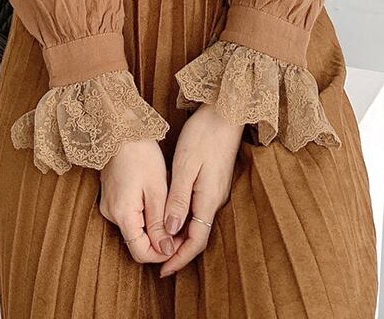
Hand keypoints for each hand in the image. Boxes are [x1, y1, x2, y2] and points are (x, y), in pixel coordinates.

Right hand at [99, 137, 184, 263]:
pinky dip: (145, 213)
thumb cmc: (141, 154)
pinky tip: (157, 196)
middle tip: (180, 222)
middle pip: (138, 241)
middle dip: (160, 238)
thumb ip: (159, 223)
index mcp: (122, 214)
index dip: (162, 253)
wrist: (122, 129)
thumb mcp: (156, 189)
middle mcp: (111, 215)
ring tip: (170, 203)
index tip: (180, 241)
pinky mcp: (112, 196)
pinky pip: (130, 214)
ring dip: (154, 224)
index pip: (141, 253)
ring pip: (135, 227)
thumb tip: (165, 251)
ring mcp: (109, 205)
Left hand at [159, 103, 243, 276]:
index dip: (179, 258)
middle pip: (198, 235)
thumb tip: (171, 231)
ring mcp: (216, 189)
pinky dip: (185, 219)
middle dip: (179, 251)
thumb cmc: (203, 135)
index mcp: (209, 199)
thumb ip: (178, 199)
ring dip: (181, 235)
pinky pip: (199, 208)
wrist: (225, 111)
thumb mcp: (185, 167)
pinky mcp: (213, 179)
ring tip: (161, 242)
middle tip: (158, 260)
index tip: (162, 271)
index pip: (196, 241)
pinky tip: (172, 216)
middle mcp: (216, 198)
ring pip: (198, 222)